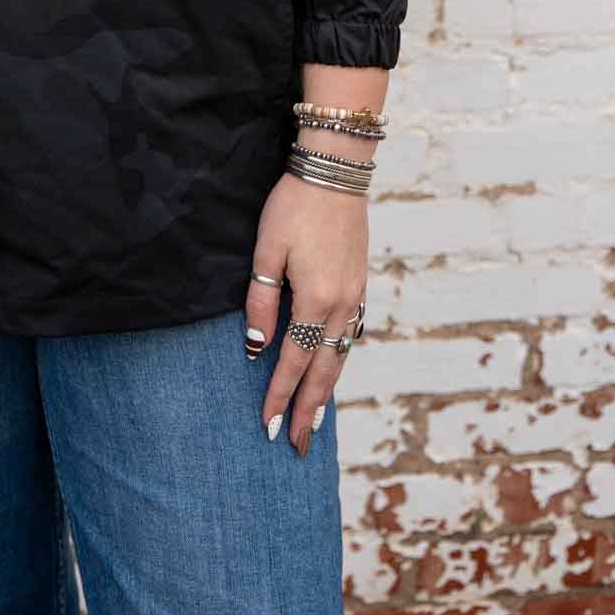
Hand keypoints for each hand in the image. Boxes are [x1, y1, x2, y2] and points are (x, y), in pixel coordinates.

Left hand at [245, 171, 367, 456]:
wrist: (335, 170)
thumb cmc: (293, 206)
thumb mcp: (266, 251)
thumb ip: (260, 302)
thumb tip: (255, 349)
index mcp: (316, 300)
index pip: (293, 361)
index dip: (280, 395)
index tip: (268, 426)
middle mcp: (341, 306)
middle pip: (324, 370)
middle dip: (309, 409)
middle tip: (298, 444)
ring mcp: (355, 295)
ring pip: (341, 356)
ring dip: (327, 390)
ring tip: (315, 419)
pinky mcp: (359, 283)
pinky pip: (349, 335)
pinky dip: (338, 360)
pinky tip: (331, 368)